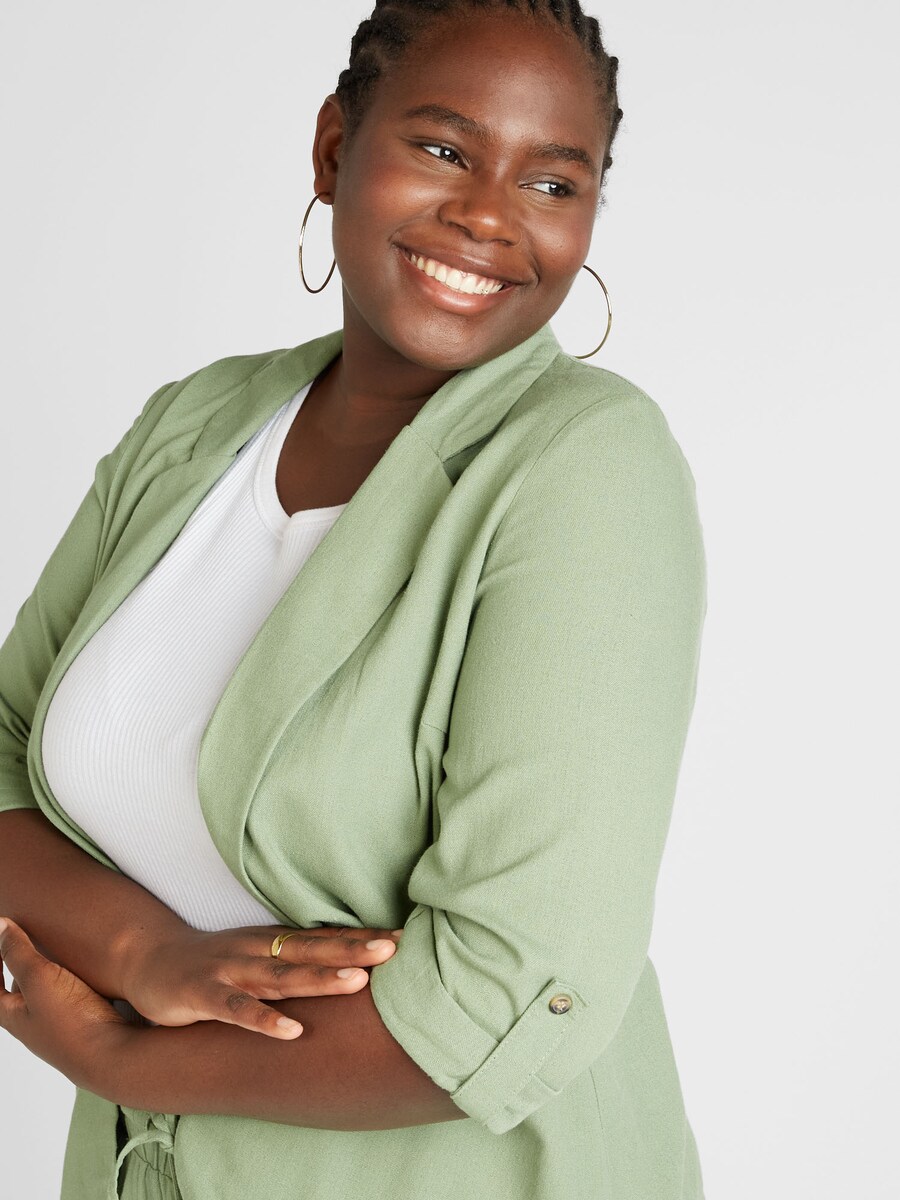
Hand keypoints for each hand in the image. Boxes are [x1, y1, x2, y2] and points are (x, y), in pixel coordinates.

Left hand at [0, 917, 132, 1090]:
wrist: (112, 1053)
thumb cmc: (72, 1022)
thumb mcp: (39, 978)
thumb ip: (18, 952)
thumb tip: (0, 927)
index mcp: (13, 1015)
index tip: (0, 939)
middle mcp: (33, 1022)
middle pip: (17, 990)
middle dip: (19, 965)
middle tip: (26, 941)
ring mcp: (58, 1024)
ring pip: (47, 992)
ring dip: (49, 972)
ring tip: (58, 951)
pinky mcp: (83, 1022)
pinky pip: (70, 996)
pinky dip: (71, 980)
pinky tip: (86, 970)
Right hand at [119, 922, 403, 1039]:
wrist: (148, 960)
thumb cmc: (215, 963)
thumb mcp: (259, 955)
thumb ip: (298, 959)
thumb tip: (351, 963)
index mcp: (274, 942)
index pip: (327, 937)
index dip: (364, 937)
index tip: (406, 938)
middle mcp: (258, 951)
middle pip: (313, 949)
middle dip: (354, 948)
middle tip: (394, 948)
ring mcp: (230, 971)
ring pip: (281, 976)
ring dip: (319, 978)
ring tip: (357, 982)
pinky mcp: (202, 995)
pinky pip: (237, 1009)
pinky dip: (264, 1019)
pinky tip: (291, 1030)